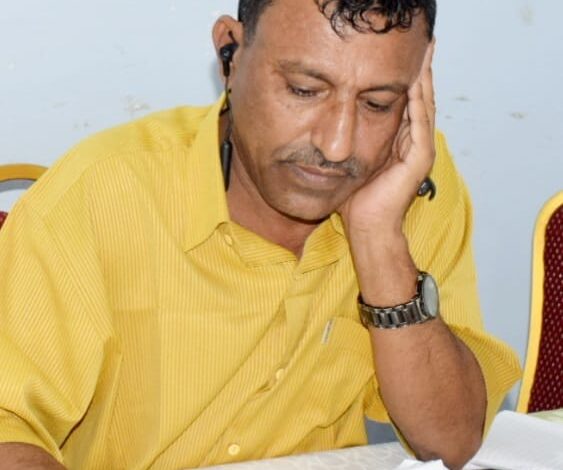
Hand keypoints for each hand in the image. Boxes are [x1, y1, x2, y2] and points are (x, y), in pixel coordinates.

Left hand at [339, 39, 435, 235]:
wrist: (368, 227)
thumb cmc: (359, 201)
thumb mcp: (358, 162)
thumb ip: (359, 142)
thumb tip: (341, 127)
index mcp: (402, 145)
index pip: (409, 105)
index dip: (409, 80)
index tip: (403, 57)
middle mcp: (415, 144)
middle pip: (421, 100)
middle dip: (421, 72)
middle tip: (423, 44)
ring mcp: (421, 151)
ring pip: (424, 105)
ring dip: (424, 79)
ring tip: (423, 52)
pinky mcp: (420, 158)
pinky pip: (420, 122)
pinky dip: (418, 100)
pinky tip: (415, 80)